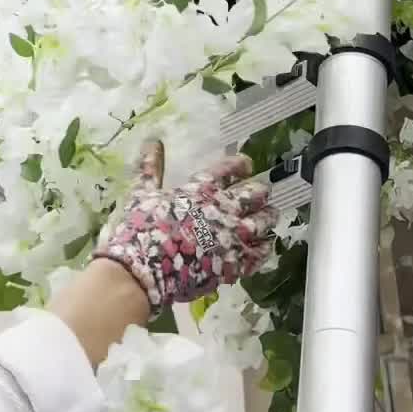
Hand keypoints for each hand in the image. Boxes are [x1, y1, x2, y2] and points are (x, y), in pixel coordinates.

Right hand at [93, 142, 275, 313]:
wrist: (143, 270)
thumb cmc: (141, 229)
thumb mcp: (141, 192)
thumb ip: (150, 168)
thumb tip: (152, 141)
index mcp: (201, 190)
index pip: (227, 170)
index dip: (240, 165)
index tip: (247, 164)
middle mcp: (222, 209)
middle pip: (252, 194)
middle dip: (260, 192)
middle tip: (263, 192)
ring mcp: (231, 237)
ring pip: (261, 222)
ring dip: (267, 217)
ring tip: (271, 215)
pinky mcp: (233, 264)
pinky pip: (257, 255)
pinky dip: (263, 249)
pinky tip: (266, 246)